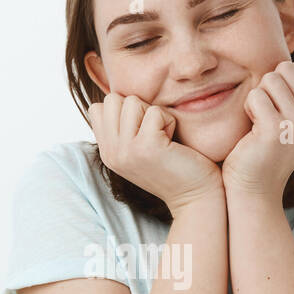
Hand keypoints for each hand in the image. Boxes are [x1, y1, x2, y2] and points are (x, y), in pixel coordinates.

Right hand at [87, 92, 222, 214]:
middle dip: (138, 108)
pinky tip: (174, 142)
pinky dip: (169, 121)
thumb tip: (116, 95)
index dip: (124, 110)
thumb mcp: (138, 148)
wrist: (194, 197)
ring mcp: (126, 151)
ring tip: (164, 137)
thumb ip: (123, 128)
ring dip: (154, 114)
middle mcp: (111, 153)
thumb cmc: (174, 167)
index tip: (142, 130)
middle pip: (113, 100)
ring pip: (133, 102)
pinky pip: (155, 112)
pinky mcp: (146, 147)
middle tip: (155, 132)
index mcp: (107, 152)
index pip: (98, 108)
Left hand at [221, 59, 293, 203]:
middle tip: (264, 115)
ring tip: (259, 122)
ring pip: (269, 79)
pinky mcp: (276, 130)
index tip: (276, 109)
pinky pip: (255, 96)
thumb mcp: (290, 117)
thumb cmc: (264, 148)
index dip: (279, 82)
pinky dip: (248, 109)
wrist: (255, 187)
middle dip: (267, 87)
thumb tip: (288, 60)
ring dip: (257, 98)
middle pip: (284, 69)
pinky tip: (252, 130)